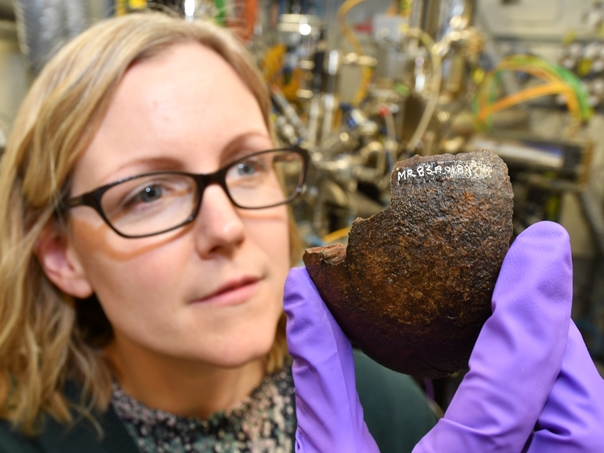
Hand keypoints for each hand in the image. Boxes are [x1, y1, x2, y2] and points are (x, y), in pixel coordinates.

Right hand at [285, 221, 603, 452]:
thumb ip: (321, 376)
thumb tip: (305, 293)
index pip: (509, 388)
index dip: (530, 308)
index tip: (540, 242)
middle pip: (578, 417)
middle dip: (559, 342)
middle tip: (528, 288)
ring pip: (586, 436)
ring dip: (565, 376)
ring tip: (522, 332)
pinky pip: (565, 447)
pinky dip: (554, 408)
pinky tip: (512, 387)